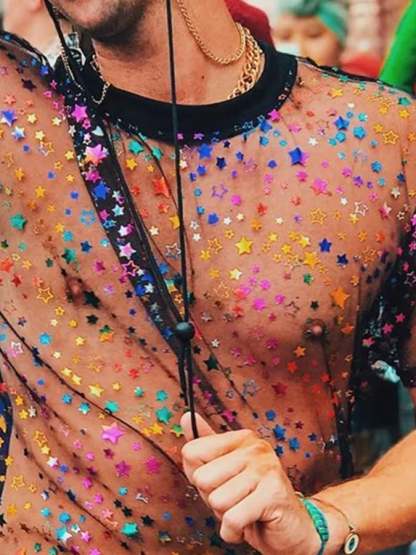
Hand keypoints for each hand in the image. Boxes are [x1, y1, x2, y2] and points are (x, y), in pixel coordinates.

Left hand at [180, 413, 320, 554]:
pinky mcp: (273, 494)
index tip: (220, 483)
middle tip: (235, 501)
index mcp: (241, 439)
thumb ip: (204, 446)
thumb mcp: (223, 473)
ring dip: (225, 516)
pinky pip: (232, 519)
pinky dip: (234, 532)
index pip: (191, 453)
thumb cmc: (251, 499)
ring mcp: (266, 469)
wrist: (291, 530)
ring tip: (244, 510)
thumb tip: (185, 417)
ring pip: (217, 500)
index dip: (198, 478)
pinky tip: (248, 525)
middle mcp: (255, 447)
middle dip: (212, 499)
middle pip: (202, 478)